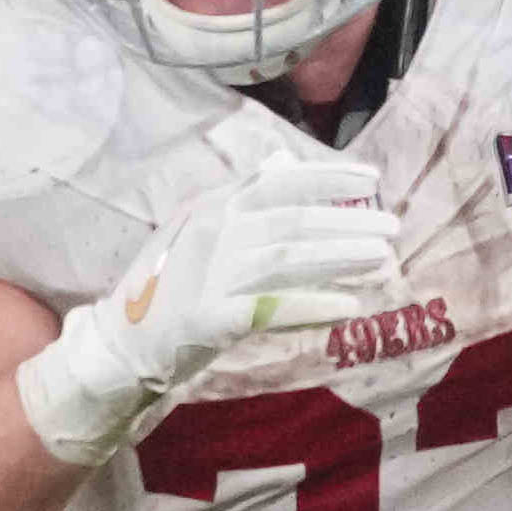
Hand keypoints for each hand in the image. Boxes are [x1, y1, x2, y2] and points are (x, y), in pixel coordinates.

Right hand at [13, 149, 397, 463]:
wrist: (118, 346)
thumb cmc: (165, 289)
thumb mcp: (195, 228)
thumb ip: (240, 198)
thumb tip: (282, 164)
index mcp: (211, 206)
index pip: (279, 181)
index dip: (329, 176)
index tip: (372, 178)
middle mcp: (211, 231)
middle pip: (293, 220)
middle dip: (348, 220)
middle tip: (392, 228)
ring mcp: (209, 273)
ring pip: (289, 258)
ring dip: (340, 257)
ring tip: (382, 260)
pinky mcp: (210, 318)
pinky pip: (272, 308)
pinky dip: (313, 305)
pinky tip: (349, 307)